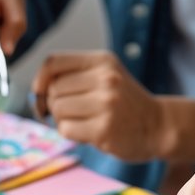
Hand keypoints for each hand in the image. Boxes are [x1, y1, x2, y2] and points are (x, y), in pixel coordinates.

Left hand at [32, 51, 172, 161]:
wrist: (158, 126)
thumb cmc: (124, 103)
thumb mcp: (106, 76)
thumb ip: (74, 77)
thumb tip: (36, 93)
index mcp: (103, 61)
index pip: (53, 62)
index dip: (40, 79)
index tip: (42, 93)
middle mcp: (106, 78)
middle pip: (54, 89)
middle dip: (54, 104)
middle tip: (73, 113)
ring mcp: (106, 104)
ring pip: (58, 110)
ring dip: (62, 120)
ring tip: (84, 122)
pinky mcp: (104, 129)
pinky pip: (66, 129)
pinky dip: (71, 134)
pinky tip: (90, 133)